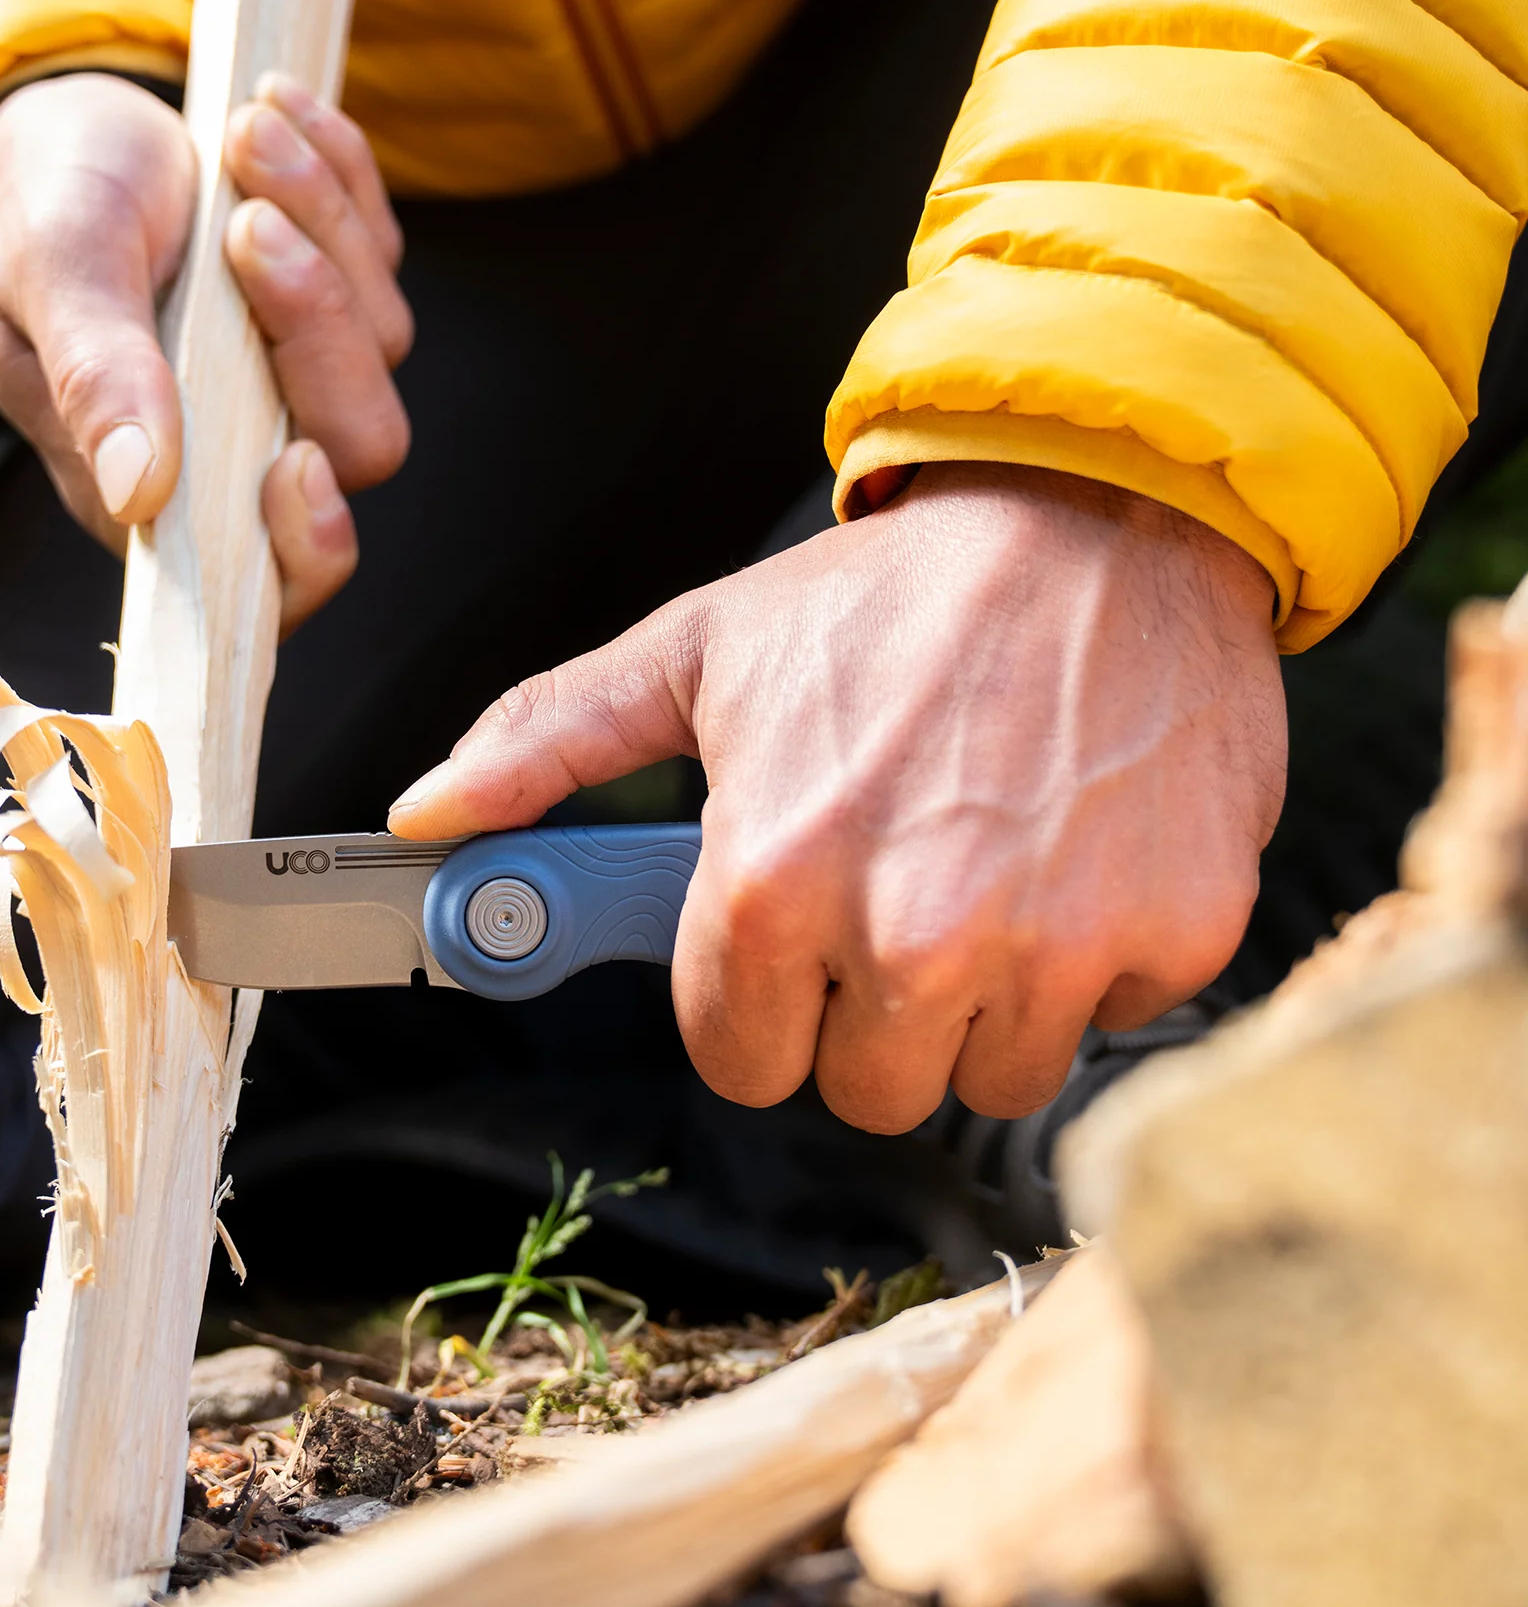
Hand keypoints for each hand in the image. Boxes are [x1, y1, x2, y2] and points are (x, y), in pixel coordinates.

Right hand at [0, 69, 412, 631]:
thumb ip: (94, 377)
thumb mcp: (50, 274)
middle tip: (245, 221)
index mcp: (161, 490)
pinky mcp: (339, 300)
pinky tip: (278, 114)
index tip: (295, 462)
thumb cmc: (36, 209)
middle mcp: (247, 448)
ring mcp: (303, 374)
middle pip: (358, 443)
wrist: (58, 128)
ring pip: (383, 337)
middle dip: (317, 323)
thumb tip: (139, 490)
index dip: (305, 546)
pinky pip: (383, 253)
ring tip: (244, 134)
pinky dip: (342, 177)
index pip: (271, 579)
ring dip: (324, 222)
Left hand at [387, 466, 1285, 1129]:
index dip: (758, 1002)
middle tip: (891, 895)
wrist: (1099, 516)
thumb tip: (432, 813)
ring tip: (985, 862)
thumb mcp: (698, 649)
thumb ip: (550, 743)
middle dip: (868, 1011)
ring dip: (986, 996)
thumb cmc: (891, 593)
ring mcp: (1055, 947)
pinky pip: (1117, 1017)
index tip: (787, 943)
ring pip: (995, 1075)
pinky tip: (1075, 848)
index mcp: (772, 882)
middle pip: (869, 1090)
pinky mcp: (1175, 933)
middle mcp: (912, 936)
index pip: (741, 1060)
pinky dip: (1101, 954)